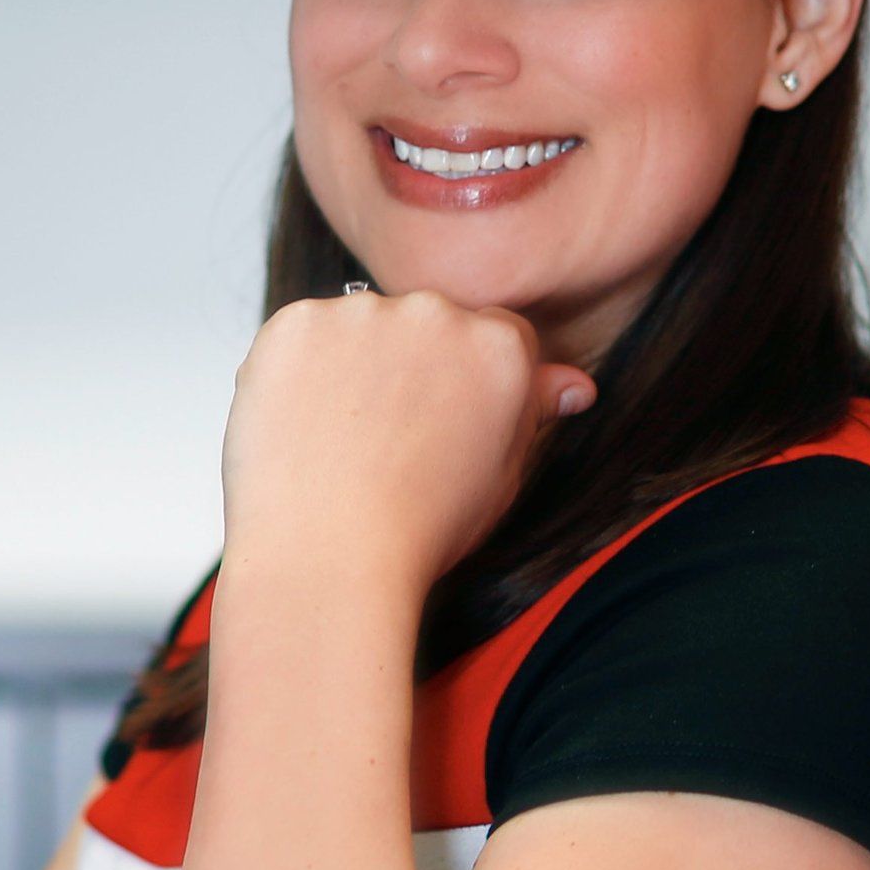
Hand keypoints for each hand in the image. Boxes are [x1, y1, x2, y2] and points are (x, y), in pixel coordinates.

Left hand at [220, 289, 597, 594]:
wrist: (330, 557)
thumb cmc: (419, 531)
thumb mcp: (501, 476)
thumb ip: (532, 414)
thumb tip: (573, 386)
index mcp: (500, 348)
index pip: (494, 334)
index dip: (464, 380)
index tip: (440, 419)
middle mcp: (437, 314)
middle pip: (427, 322)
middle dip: (409, 366)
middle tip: (385, 437)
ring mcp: (362, 312)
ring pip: (360, 325)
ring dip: (352, 364)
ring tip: (338, 440)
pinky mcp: (296, 322)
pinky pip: (300, 334)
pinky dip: (297, 371)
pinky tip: (302, 427)